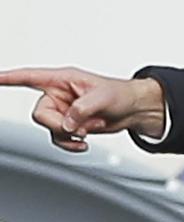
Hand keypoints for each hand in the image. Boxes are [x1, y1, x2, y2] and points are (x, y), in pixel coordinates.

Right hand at [0, 67, 165, 151]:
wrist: (133, 110)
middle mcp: (58, 95)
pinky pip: (59, 139)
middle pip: (40, 114)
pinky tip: (84, 143)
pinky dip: (71, 144)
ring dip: (70, 135)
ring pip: (50, 129)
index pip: (29, 77)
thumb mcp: (103, 98)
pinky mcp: (70, 125)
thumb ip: (81, 109)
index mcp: (63, 80)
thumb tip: (67, 124)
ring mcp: (63, 112)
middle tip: (80, 127)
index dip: (9, 78)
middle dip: (59, 124)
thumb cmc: (120, 94)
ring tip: (90, 128)